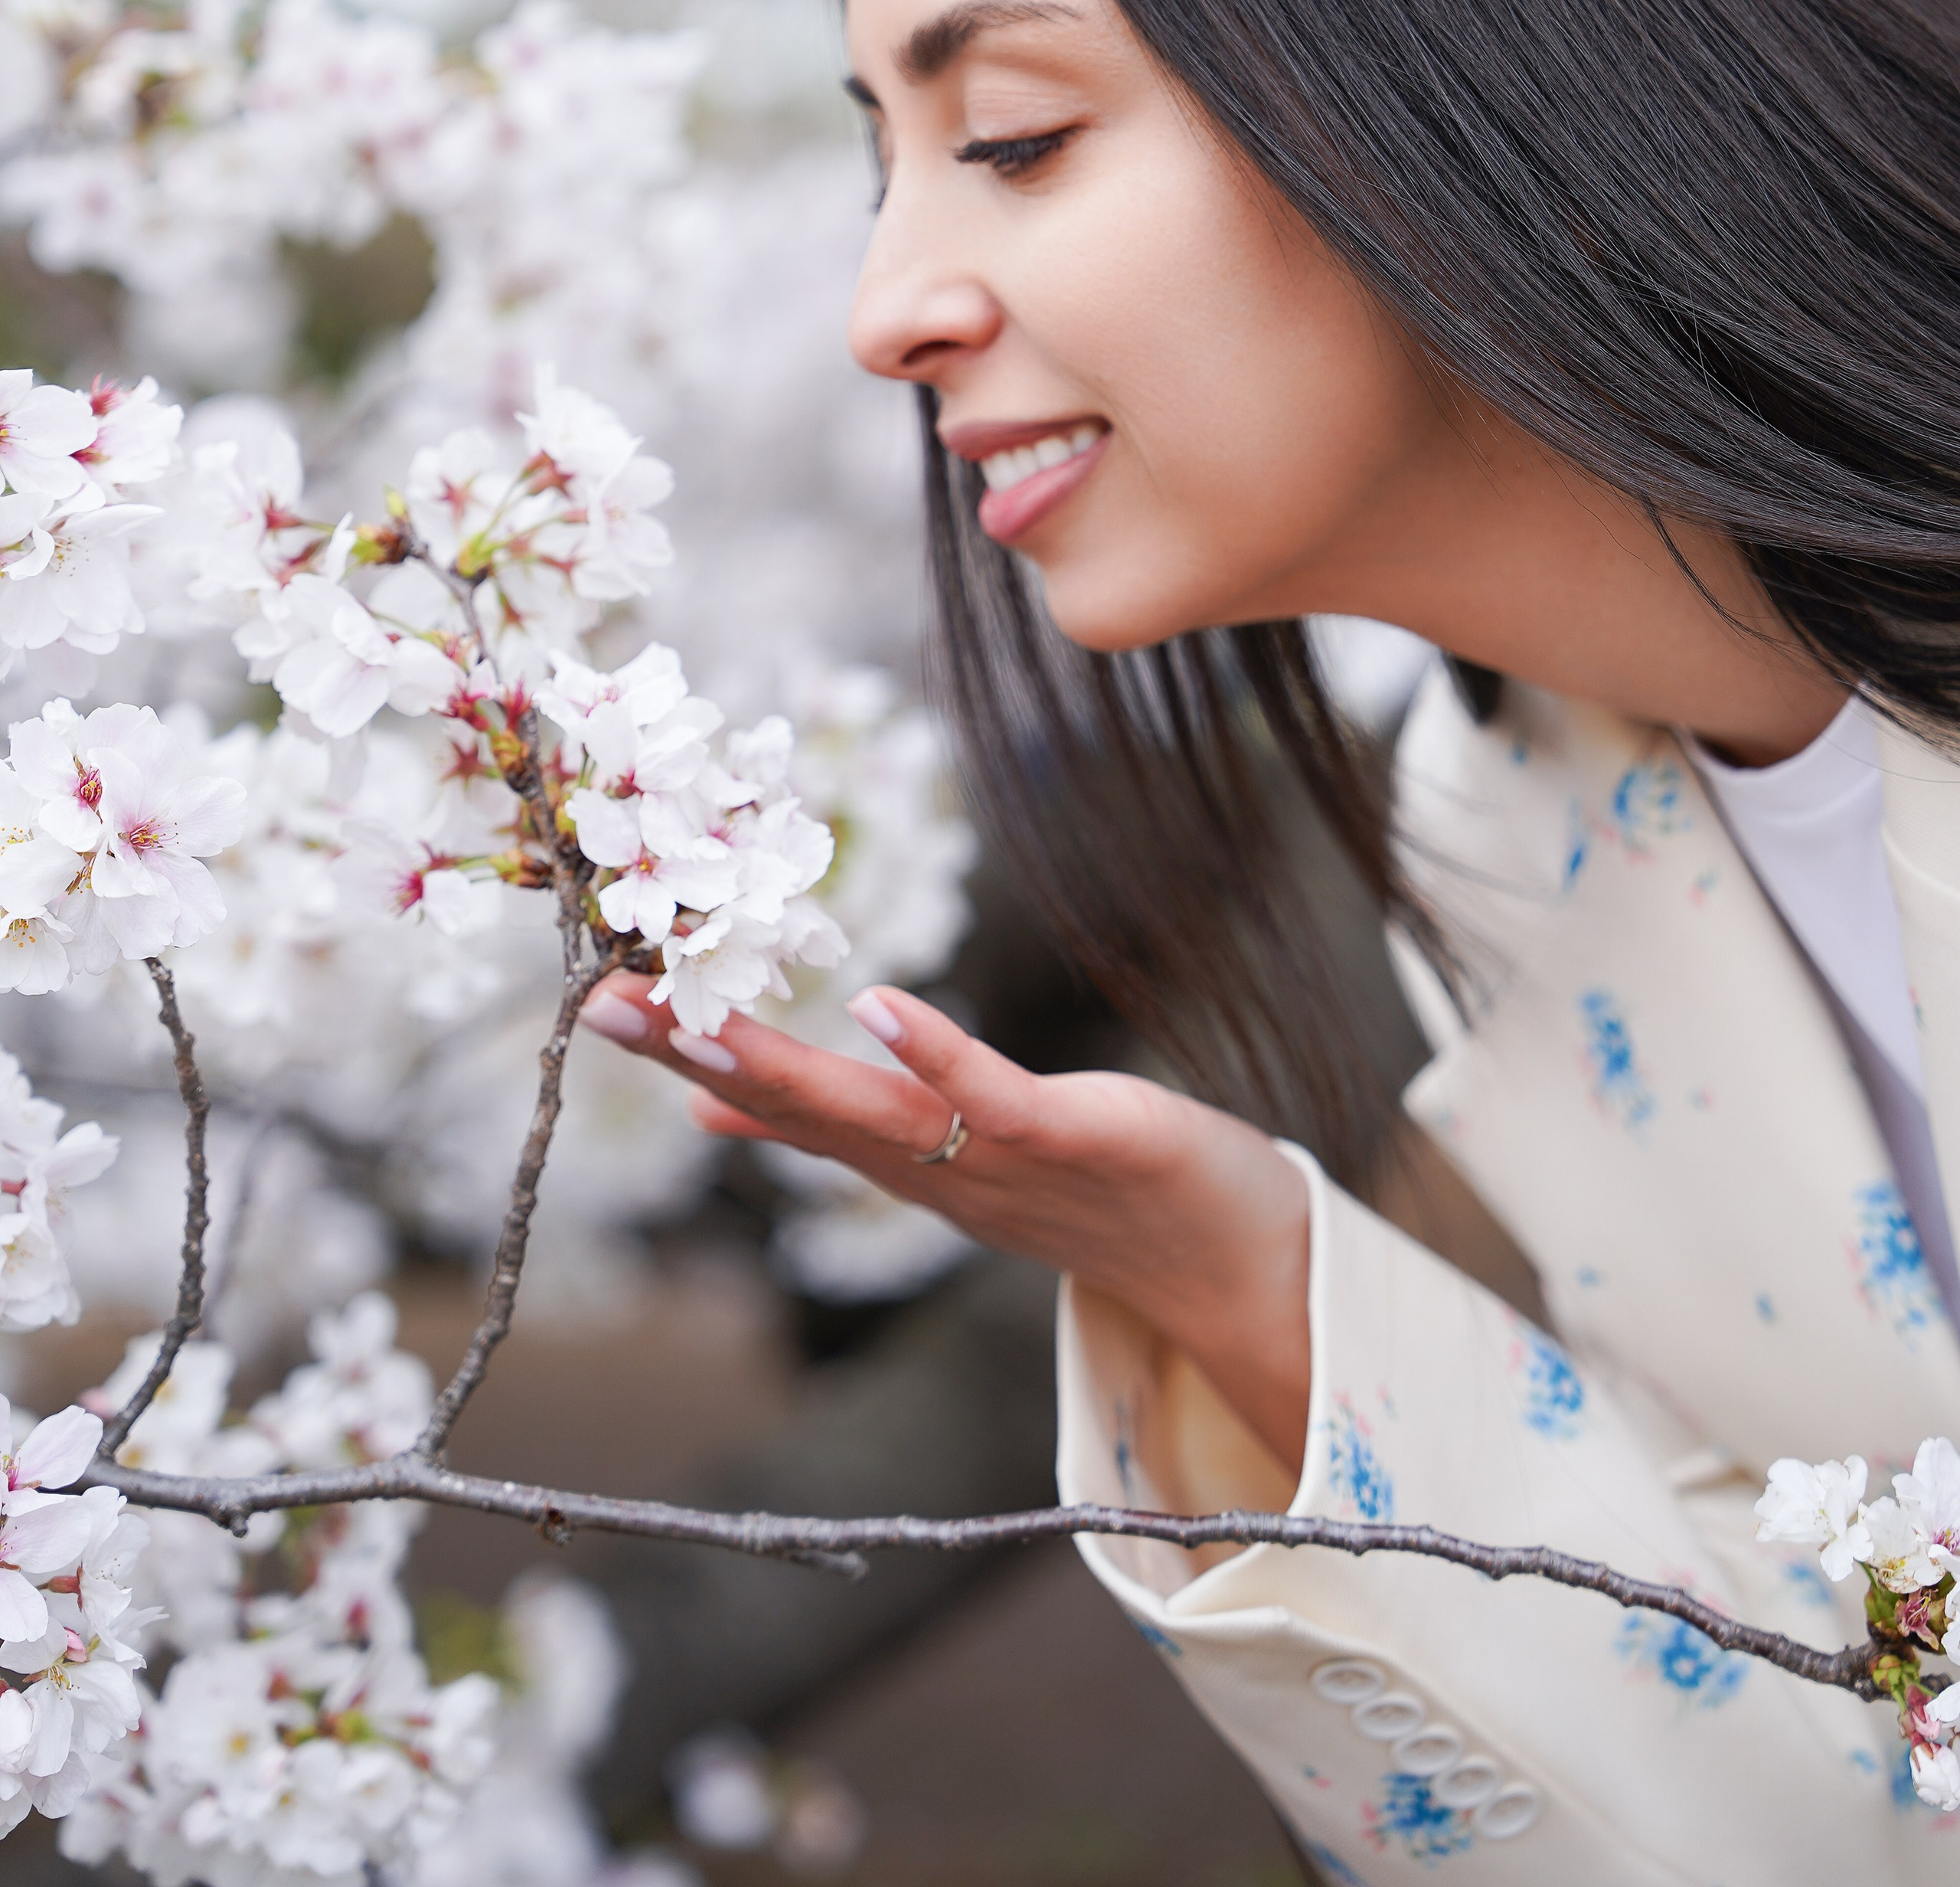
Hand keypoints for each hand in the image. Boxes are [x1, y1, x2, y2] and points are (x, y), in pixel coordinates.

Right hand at [580, 975, 1312, 1471]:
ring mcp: (1001, 1161)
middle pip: (802, 1111)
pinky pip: (993, 1098)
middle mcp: (937, 1171)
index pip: (780, 1105)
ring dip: (783, 1068)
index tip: (600, 1004)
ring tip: (698, 1016)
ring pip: (873, 1116)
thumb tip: (724, 1102)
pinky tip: (875, 1001)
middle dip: (700, 1053)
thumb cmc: (1097, 1189)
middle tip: (604, 1001)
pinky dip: (933, 1053)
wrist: (1236, 1266)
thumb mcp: (956, 1151)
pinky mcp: (1076, 1139)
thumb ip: (850, 1124)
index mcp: (907, 1163)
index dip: (691, 1056)